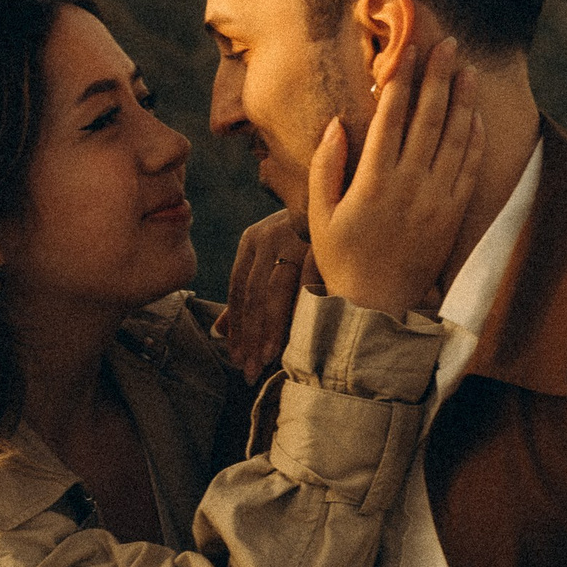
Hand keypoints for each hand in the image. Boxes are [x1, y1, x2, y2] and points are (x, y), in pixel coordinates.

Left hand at [219, 210, 310, 385]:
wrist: (346, 196)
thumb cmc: (309, 238)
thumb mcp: (274, 258)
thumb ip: (248, 293)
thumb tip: (220, 331)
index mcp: (252, 241)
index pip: (237, 291)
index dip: (236, 327)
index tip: (236, 358)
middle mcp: (267, 236)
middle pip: (251, 295)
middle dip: (249, 336)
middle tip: (249, 370)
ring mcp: (293, 236)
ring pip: (273, 292)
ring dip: (269, 329)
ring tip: (266, 359)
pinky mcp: (319, 242)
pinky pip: (306, 283)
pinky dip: (300, 310)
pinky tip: (299, 334)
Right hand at [307, 36, 482, 316]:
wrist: (377, 308)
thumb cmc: (341, 258)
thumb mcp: (319, 214)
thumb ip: (326, 166)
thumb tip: (337, 122)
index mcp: (374, 181)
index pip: (391, 117)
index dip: (401, 79)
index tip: (407, 49)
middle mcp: (410, 185)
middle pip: (429, 118)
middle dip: (439, 77)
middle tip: (447, 44)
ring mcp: (437, 199)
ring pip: (455, 138)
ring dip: (463, 100)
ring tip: (467, 69)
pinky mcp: (454, 214)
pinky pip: (469, 168)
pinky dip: (475, 138)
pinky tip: (475, 114)